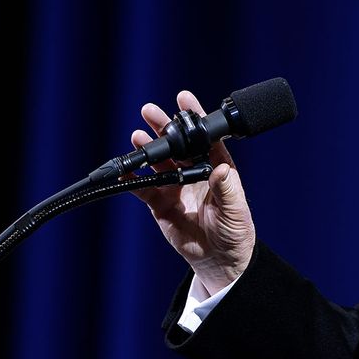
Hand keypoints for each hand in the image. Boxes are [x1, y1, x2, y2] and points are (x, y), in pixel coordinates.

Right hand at [130, 91, 254, 293]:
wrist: (220, 261)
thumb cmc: (235, 233)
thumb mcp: (235, 211)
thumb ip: (227, 189)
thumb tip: (221, 169)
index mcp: (217, 168)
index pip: (205, 138)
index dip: (195, 117)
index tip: (184, 97)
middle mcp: (195, 173)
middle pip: (178, 145)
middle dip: (165, 127)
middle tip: (150, 111)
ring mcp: (177, 187)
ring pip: (159, 162)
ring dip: (148, 149)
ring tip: (138, 136)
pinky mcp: (162, 205)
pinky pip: (144, 189)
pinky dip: (133, 180)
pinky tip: (123, 170)